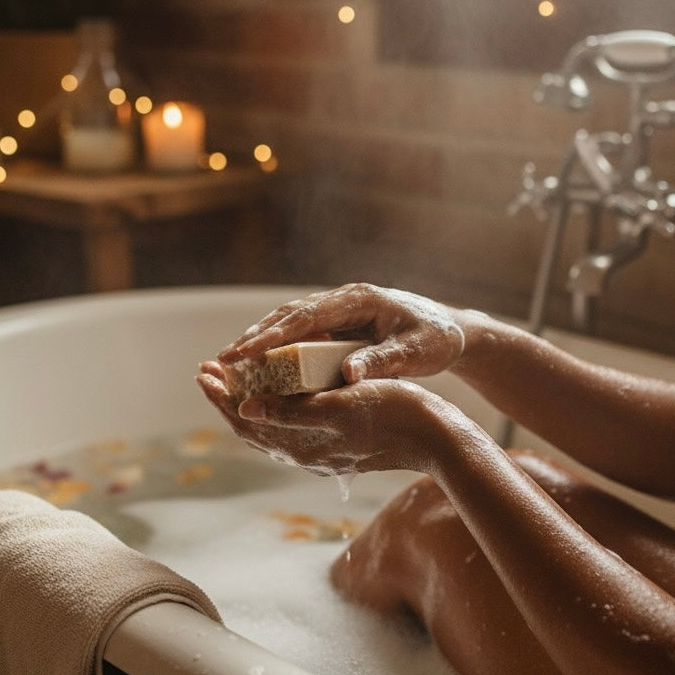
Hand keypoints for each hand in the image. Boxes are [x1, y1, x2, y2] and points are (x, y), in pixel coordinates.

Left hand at [196, 360, 454, 477]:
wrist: (437, 437)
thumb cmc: (393, 414)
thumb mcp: (338, 407)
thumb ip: (290, 412)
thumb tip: (246, 408)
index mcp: (303, 446)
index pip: (246, 421)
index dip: (222, 395)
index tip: (205, 370)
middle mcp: (307, 453)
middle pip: (254, 425)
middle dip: (228, 396)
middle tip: (208, 369)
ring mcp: (322, 450)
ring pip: (271, 426)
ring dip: (248, 400)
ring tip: (232, 377)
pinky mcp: (337, 444)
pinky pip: (292, 425)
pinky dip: (274, 405)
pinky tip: (277, 391)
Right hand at [217, 283, 465, 381]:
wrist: (451, 331)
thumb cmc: (436, 339)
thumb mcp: (416, 353)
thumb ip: (383, 362)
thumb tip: (348, 375)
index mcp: (358, 299)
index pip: (306, 316)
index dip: (273, 334)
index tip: (244, 352)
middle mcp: (342, 300)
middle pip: (289, 315)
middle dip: (254, 337)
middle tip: (223, 361)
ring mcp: (338, 311)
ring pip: (289, 323)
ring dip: (260, 341)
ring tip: (230, 364)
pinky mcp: (338, 324)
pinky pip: (300, 334)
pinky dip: (277, 348)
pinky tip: (259, 367)